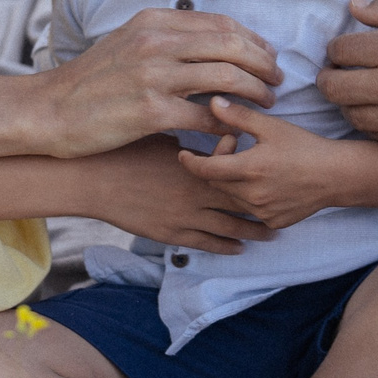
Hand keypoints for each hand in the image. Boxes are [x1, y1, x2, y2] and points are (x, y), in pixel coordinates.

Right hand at [33, 6, 280, 157]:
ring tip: (266, 104)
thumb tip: (212, 42)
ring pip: (227, 77)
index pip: (221, 23)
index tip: (266, 57)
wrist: (49, 111)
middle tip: (277, 81)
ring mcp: (153, 76)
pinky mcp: (151, 111)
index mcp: (152, 22)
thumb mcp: (127, 43)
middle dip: (263, 64)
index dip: (253, 40)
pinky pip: (207, 114)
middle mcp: (155, 42)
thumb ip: (167, 38)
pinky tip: (235, 129)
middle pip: (231, 45)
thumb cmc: (90, 82)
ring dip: (255, 92)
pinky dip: (228, 122)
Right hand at [79, 136, 272, 253]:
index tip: (271, 170)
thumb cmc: (121, 152)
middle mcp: (196, 191)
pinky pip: (208, 244)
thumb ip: (183, 135)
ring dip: (253, 231)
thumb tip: (198, 128)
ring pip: (231, 227)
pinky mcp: (172, 234)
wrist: (93, 181)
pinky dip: (227, 247)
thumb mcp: (156, 133)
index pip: (235, 167)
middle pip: (241, 200)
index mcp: (195, 163)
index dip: (254, 169)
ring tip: (273, 233)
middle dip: (264, 204)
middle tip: (284, 204)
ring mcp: (186, 216)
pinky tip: (240, 249)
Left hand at [180, 99, 355, 229]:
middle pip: (216, 183)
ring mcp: (262, 212)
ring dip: (231, 181)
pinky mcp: (272, 222)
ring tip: (249, 163)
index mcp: (249, 169)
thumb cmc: (304, 146)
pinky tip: (264, 182)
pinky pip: (249, 210)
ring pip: (231, 197)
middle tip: (232, 147)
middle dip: (216, 165)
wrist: (337, 176)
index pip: (205, 170)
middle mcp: (252, 196)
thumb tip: (211, 102)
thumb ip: (238, 116)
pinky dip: (248, 196)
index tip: (184, 154)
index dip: (190, 162)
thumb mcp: (271, 127)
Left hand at [318, 0, 377, 154]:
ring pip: (351, 116)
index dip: (337, 48)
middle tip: (340, 72)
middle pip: (333, 88)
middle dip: (331, 77)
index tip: (345, 49)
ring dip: (350, 102)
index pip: (339, 50)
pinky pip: (377, 136)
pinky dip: (374, 123)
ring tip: (364, 91)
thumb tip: (353, 6)